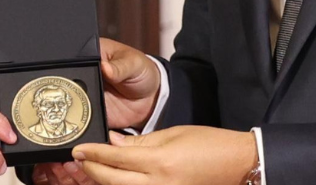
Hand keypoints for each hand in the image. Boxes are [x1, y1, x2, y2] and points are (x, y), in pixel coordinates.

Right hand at [31, 38, 159, 184]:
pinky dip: (77, 128)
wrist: (151, 98)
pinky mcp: (90, 116)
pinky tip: (73, 132)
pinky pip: (80, 122)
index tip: (60, 78)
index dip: (63, 69)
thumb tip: (106, 67)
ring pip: (67, 105)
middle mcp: (83, 77)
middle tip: (54, 102)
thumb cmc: (141, 72)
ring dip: (64, 112)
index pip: (70, 62)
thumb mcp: (133, 64)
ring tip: (56, 119)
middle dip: (58, 94)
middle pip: (63, 85)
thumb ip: (120, 66)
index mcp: (90, 57)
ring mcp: (85, 97)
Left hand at [72, 127, 256, 184]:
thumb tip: (112, 143)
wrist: (237, 166)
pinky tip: (116, 180)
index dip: (93, 154)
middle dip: (92, 170)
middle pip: (112, 181)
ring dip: (104, 182)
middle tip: (81, 159)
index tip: (78, 149)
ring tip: (94, 170)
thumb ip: (139, 142)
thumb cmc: (208, 145)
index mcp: (159, 163)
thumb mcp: (172, 135)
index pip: (115, 158)